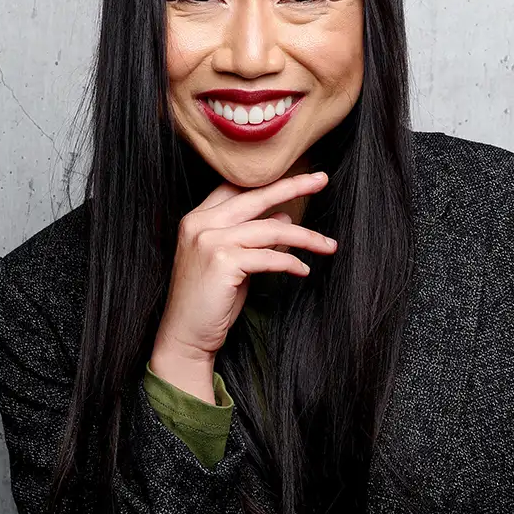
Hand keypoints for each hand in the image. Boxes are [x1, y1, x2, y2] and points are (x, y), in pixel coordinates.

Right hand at [150, 171, 336, 395]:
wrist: (185, 336)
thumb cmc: (209, 302)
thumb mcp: (233, 262)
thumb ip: (253, 238)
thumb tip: (284, 216)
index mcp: (197, 219)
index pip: (236, 189)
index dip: (269, 181)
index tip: (300, 177)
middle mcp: (200, 224)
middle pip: (256, 197)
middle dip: (293, 186)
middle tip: (322, 180)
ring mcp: (209, 241)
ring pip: (271, 229)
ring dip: (305, 237)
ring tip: (328, 245)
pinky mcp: (223, 262)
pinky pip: (270, 257)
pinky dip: (292, 263)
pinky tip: (303, 270)